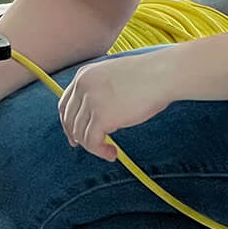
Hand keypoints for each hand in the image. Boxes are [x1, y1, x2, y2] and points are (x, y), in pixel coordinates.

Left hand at [57, 53, 175, 161]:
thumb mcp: (114, 77)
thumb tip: (98, 117)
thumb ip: (100, 91)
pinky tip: (113, 154)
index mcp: (83, 75)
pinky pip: (92, 142)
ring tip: (111, 151)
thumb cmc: (148, 76)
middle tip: (89, 147)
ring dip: (93, 147)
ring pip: (80, 134)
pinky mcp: (101, 117)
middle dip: (77, 137)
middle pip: (69, 120)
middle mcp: (82, 87)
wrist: (162, 74)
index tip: (74, 135)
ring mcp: (90, 102)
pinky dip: (100, 152)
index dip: (68, 122)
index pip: (65, 104)